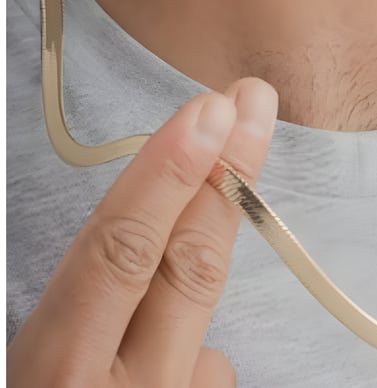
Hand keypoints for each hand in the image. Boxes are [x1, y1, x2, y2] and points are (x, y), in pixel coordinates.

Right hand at [7, 79, 277, 387]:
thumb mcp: (35, 368)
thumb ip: (82, 320)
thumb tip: (148, 271)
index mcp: (59, 372)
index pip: (120, 251)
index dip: (167, 175)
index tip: (209, 112)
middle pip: (190, 266)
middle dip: (229, 176)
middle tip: (253, 105)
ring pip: (208, 323)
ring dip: (191, 287)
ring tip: (177, 255)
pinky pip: (208, 370)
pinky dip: (188, 360)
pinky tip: (168, 376)